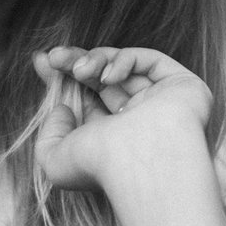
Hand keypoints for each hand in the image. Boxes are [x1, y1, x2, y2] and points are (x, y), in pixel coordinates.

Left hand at [32, 44, 211, 195]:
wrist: (139, 162)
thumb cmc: (100, 168)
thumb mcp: (55, 161)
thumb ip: (49, 135)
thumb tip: (61, 110)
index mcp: (114, 138)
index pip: (89, 99)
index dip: (65, 77)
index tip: (42, 61)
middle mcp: (139, 120)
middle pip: (103, 79)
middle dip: (76, 62)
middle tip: (53, 57)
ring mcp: (163, 103)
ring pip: (124, 66)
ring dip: (95, 60)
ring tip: (78, 70)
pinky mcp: (183, 87)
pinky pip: (151, 61)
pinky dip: (124, 60)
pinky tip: (107, 75)